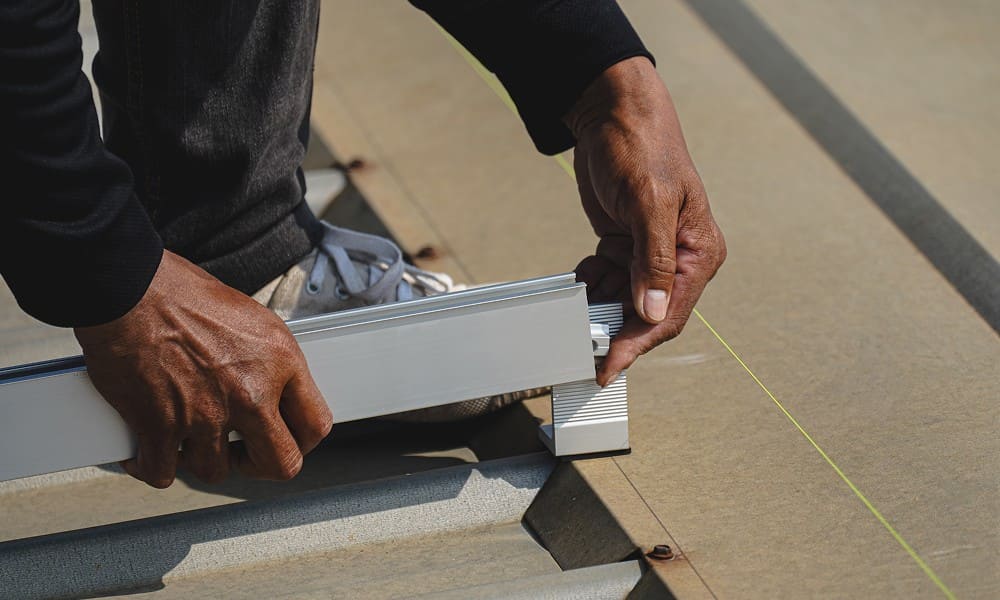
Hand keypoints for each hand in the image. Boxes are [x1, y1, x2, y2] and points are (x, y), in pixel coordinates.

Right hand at [74, 250, 332, 487]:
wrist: (128, 288)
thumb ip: (268, 362)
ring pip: (215, 470)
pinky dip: (151, 466)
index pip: (315, 425)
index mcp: (278, 361)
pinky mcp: (160, 425)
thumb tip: (273, 391)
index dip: (301, 442)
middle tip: (242, 452)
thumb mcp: (251, 318)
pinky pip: (162, 472)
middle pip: (280, 464)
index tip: (284, 440)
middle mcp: (249, 391)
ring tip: (189, 437)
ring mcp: (205, 413)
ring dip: (199, 457)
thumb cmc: (179, 292)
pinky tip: (148, 450)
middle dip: (260, 463)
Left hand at [566, 57, 726, 384]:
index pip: (668, 315)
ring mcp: (650, 254)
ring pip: (624, 302)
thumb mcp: (647, 203)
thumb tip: (651, 313)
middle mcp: (679, 259)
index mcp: (698, 252)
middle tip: (584, 348)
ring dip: (599, 306)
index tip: (610, 366)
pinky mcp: (625, 245)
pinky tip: (580, 277)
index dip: (637, 344)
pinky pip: (608, 281)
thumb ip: (652, 262)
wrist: (612, 113)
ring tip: (578, 304)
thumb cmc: (640, 147)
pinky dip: (591, 284)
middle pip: (646, 316)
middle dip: (616, 330)